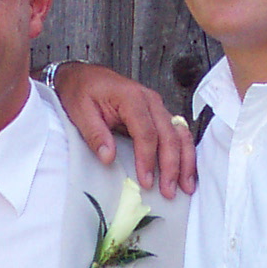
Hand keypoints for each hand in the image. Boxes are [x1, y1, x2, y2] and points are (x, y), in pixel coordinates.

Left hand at [51, 63, 196, 198]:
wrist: (83, 76)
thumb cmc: (81, 91)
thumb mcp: (80, 111)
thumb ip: (95, 134)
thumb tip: (108, 158)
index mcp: (131, 98)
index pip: (146, 133)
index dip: (148, 159)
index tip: (146, 181)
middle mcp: (150, 100)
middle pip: (169, 135)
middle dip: (172, 165)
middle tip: (169, 191)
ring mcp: (157, 107)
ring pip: (180, 134)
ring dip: (185, 161)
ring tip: (186, 186)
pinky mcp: (158, 114)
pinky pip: (177, 133)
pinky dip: (184, 152)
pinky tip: (186, 171)